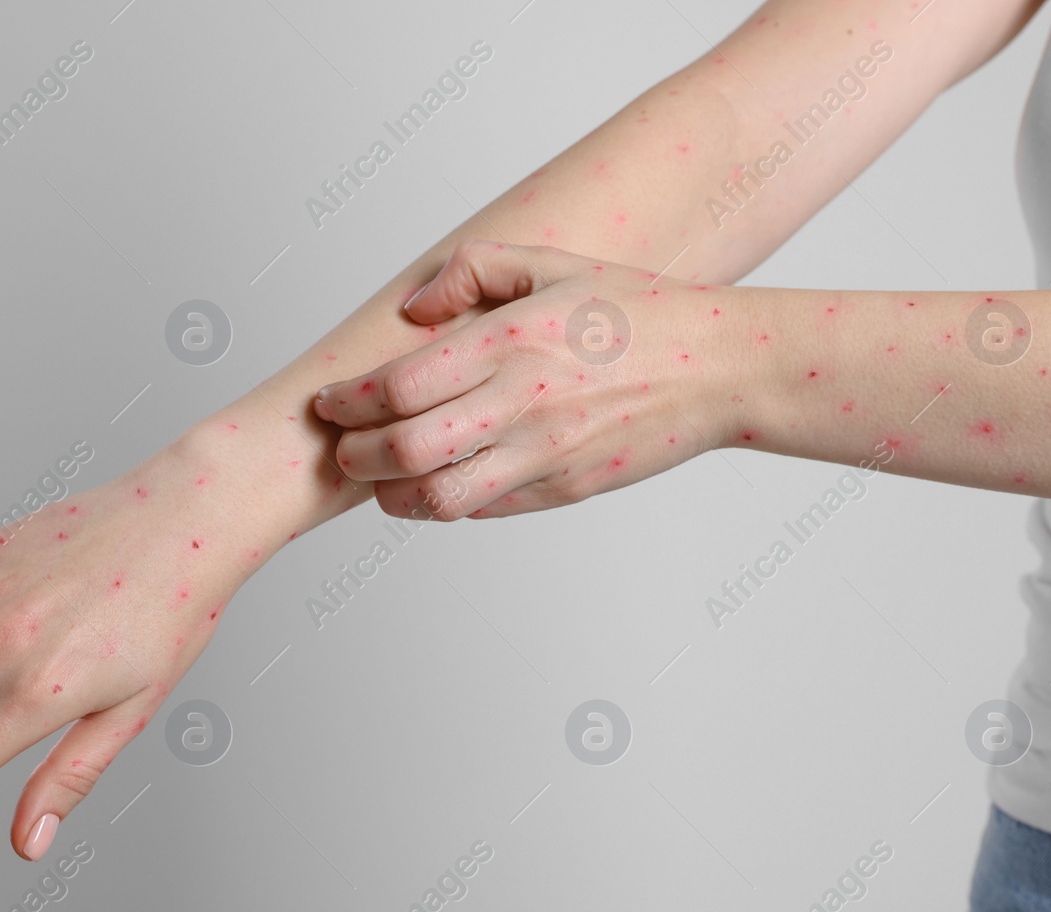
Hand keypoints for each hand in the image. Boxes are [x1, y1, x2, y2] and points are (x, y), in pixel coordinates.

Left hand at [311, 240, 754, 519]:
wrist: (721, 366)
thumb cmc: (639, 310)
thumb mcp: (556, 263)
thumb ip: (474, 271)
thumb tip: (415, 309)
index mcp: (510, 339)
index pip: (397, 384)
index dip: (348, 402)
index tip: (329, 404)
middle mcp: (521, 401)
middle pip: (404, 449)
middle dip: (355, 456)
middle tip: (342, 450)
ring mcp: (545, 453)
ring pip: (438, 497)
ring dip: (392, 496)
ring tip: (380, 483)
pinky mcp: (566, 489)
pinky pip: (486, 509)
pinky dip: (446, 506)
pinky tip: (437, 488)